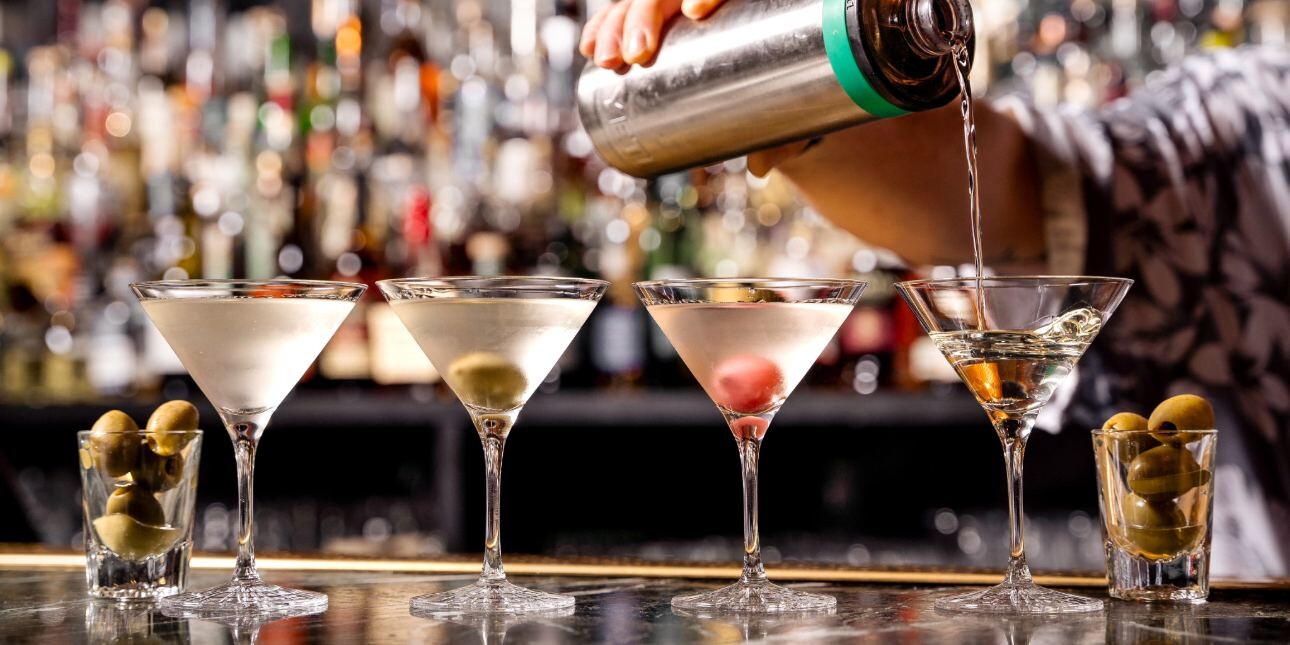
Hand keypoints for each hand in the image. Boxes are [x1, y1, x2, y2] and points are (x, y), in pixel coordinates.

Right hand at [577, 0, 802, 175]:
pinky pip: (626, 12)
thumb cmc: (797, 89)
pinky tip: (591, 46)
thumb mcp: (797, 107)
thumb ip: (786, 132)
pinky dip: (606, 27)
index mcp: (753, 0)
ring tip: (607, 59)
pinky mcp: (660, 19)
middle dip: (645, 14)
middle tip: (637, 54)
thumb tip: (760, 167)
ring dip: (616, 23)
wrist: (782, 77)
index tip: (694, 11)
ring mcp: (680, 4)